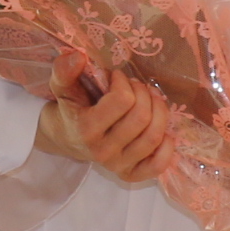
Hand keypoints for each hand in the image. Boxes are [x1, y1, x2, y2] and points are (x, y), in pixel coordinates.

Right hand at [32, 69, 172, 183]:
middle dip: (143, 93)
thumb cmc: (70, 108)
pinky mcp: (130, 174)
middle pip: (141, 117)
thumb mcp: (62, 87)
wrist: (66, 138)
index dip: (124, 82)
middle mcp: (103, 152)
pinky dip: (166, 146)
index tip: (116, 78)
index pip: (122, 100)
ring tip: (149, 101)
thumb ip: (64, 71)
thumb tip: (77, 56)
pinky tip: (161, 130)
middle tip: (135, 87)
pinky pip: (158, 164)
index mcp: (86, 129)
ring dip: (158, 111)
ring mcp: (117, 166)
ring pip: (154, 136)